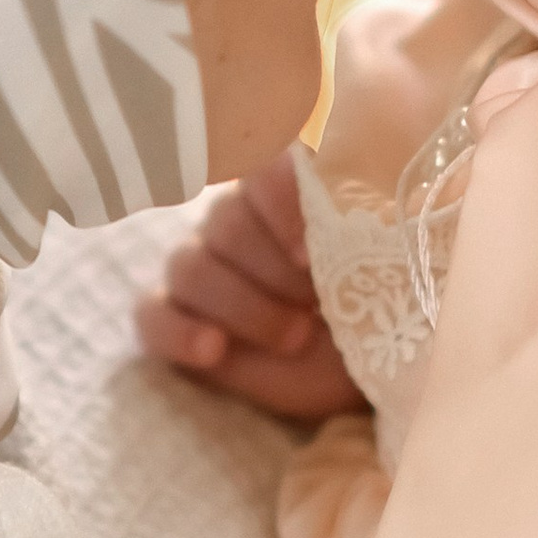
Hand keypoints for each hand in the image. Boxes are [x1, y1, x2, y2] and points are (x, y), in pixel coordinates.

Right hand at [134, 150, 365, 419]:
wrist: (366, 367)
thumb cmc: (377, 305)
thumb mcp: (387, 263)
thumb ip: (372, 219)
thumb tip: (378, 188)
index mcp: (285, 195)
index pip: (261, 171)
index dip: (281, 207)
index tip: (314, 256)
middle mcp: (235, 222)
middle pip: (226, 226)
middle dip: (274, 273)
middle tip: (319, 308)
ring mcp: (201, 271)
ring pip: (190, 268)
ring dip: (244, 308)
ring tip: (294, 339)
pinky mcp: (177, 321)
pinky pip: (151, 315)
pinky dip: (178, 331)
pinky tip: (213, 350)